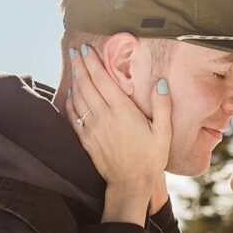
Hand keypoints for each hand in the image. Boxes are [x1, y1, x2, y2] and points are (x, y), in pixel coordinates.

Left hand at [65, 45, 171, 224]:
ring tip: (73, 66)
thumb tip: (161, 82)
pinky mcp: (86, 139)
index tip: (86, 48)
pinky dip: (69, 101)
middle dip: (79, 65)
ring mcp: (92, 128)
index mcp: (123, 111)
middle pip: (86, 84)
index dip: (93, 62)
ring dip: (74, 79)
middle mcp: (104, 116)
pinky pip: (73, 115)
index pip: (102, 79)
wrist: (130, 184)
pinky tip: (70, 93)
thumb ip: (163, 106)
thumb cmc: (150, 158)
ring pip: (77, 97)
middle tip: (74, 51)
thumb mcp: (164, 132)